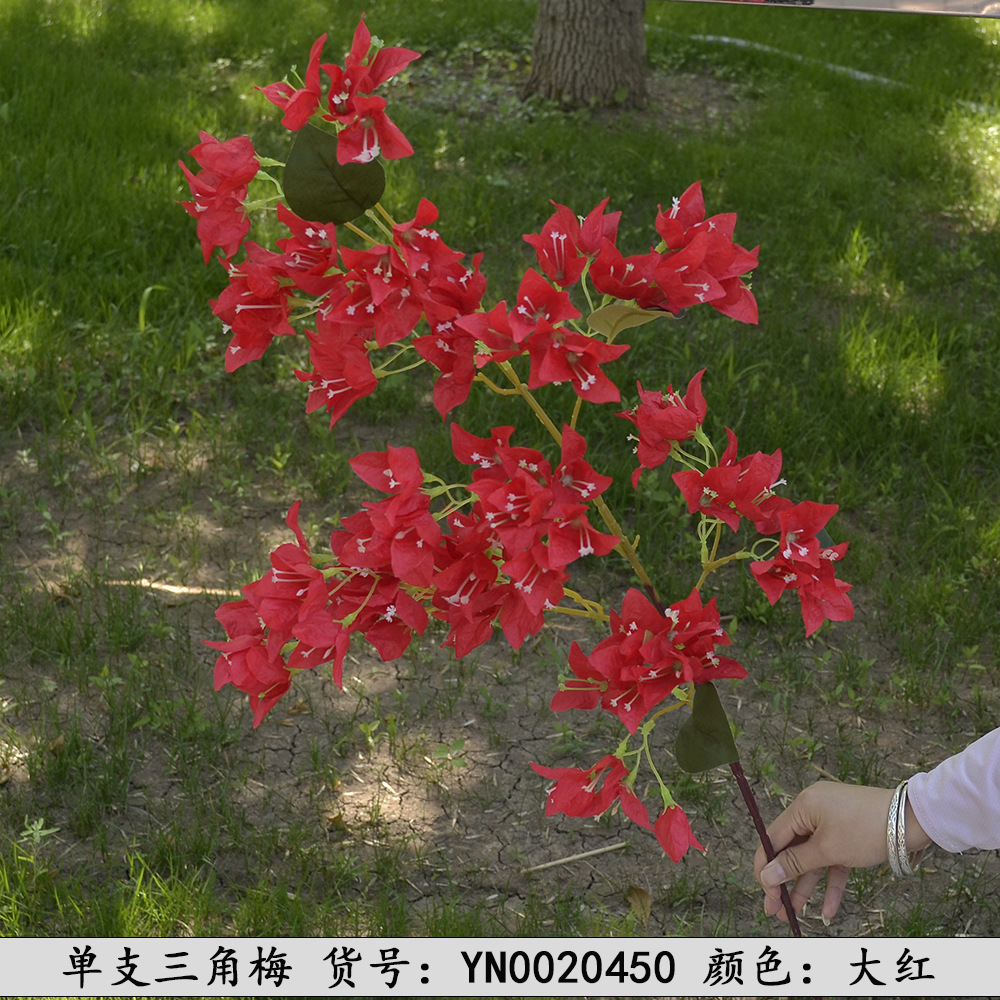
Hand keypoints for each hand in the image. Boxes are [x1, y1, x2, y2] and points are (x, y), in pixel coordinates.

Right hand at [753, 781, 931, 922]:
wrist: (912, 820)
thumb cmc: (865, 829)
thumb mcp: (827, 850)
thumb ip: (794, 864)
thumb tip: (766, 875)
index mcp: (802, 806)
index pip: (772, 837)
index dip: (765, 866)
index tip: (764, 892)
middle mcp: (813, 812)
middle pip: (791, 850)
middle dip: (782, 881)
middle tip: (774, 909)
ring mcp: (831, 824)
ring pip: (811, 859)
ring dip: (804, 886)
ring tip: (794, 914)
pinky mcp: (848, 836)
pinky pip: (832, 860)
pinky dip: (830, 882)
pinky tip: (827, 910)